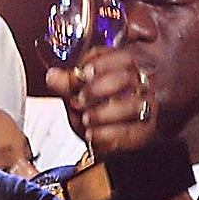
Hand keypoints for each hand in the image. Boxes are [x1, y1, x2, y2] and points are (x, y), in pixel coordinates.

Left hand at [44, 45, 156, 160]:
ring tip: (86, 119)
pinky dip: (107, 135)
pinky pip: (130, 133)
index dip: (102, 63)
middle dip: (98, 88)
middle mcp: (140, 86)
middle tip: (80, 99)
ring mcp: (146, 109)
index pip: (122, 57)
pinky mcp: (145, 133)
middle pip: (126, 78)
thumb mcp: (78, 96)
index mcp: (126, 70)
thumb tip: (52, 76)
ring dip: (103, 113)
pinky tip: (93, 135)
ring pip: (132, 106)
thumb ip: (68, 84)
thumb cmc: (95, 112)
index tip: (82, 73)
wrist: (106, 142)